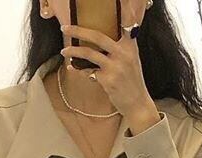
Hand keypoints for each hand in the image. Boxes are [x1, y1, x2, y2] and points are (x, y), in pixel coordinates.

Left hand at [61, 10, 159, 133]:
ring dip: (73, 51)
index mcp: (130, 45)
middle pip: (97, 37)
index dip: (117, 12)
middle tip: (65, 28)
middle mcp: (123, 53)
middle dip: (78, 31)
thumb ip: (121, 46)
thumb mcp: (131, 59)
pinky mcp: (108, 80)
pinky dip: (78, 69)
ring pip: (89, 53)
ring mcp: (115, 67)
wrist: (137, 103)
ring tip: (64, 51)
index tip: (103, 6)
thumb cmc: (131, 81)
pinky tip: (72, 67)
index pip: (123, 23)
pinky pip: (88, 72)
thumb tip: (100, 37)